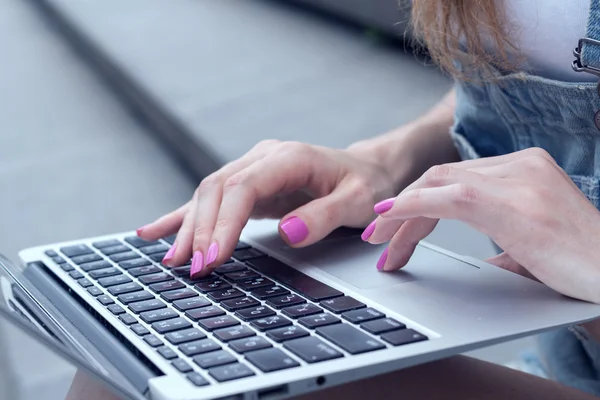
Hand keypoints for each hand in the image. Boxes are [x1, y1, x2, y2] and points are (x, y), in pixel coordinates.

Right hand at [138, 140, 397, 276]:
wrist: (367, 170)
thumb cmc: (365, 185)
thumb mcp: (358, 201)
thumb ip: (325, 215)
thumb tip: (288, 231)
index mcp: (288, 158)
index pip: (243, 188)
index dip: (225, 223)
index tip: (214, 257)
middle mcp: (264, 158)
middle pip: (217, 189)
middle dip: (201, 230)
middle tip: (194, 270)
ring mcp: (253, 169)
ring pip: (207, 195)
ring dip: (188, 228)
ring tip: (172, 261)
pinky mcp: (248, 184)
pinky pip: (210, 200)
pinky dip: (182, 216)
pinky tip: (154, 231)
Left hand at [364, 148, 599, 303]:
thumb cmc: (582, 267)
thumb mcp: (537, 244)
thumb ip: (510, 241)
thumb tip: (491, 260)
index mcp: (526, 169)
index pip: (456, 178)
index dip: (419, 201)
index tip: (393, 224)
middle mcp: (521, 164)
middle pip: (441, 178)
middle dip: (403, 209)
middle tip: (376, 238)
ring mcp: (518, 178)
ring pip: (437, 185)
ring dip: (400, 214)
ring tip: (377, 239)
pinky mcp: (510, 202)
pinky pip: (447, 197)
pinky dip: (411, 207)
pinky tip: (389, 219)